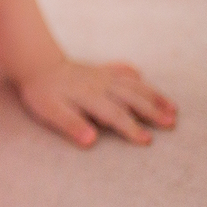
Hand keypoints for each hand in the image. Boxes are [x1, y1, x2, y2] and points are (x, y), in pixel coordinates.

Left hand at [18, 59, 176, 146]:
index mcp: (89, 96)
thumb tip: (91, 140)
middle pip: (131, 97)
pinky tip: (141, 76)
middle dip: (152, 110)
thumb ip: (70, 124)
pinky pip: (120, 70)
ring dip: (152, 95)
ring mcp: (102, 75)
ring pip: (132, 84)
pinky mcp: (99, 70)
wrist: (35, 65)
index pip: (114, 114)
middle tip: (171, 123)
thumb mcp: (50, 111)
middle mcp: (100, 84)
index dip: (131, 128)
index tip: (147, 141)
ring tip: (172, 107)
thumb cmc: (42, 93)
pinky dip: (131, 73)